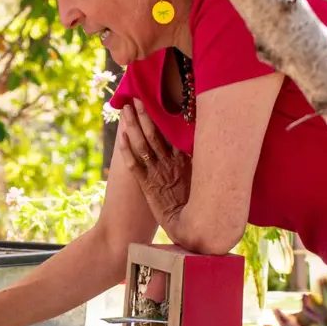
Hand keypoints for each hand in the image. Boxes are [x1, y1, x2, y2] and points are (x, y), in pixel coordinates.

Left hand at [118, 102, 192, 237]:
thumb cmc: (200, 204)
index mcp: (185, 159)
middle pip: (155, 133)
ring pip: (143, 145)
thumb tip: (205, 139)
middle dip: (145, 114)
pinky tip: (121, 137)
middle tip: (136, 96)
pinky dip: (127, 150)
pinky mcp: (147, 186)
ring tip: (126, 110)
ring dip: (133, 126)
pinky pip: (134, 165)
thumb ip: (201, 158)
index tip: (159, 97)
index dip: (163, 114)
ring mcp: (157, 174)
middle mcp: (170, 163)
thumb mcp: (204, 178)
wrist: (191, 228)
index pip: (173, 131)